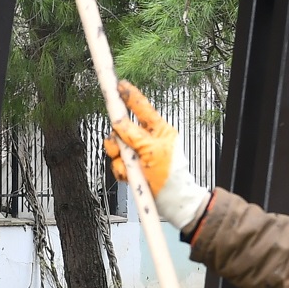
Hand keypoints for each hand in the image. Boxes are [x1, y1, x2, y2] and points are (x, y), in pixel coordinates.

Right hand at [107, 81, 206, 228]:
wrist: (172, 202)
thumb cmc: (171, 175)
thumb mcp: (152, 150)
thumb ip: (133, 134)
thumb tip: (117, 121)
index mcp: (159, 130)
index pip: (142, 108)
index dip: (129, 96)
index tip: (118, 85)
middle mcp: (147, 139)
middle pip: (122, 129)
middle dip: (118, 140)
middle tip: (121, 149)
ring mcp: (139, 154)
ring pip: (116, 147)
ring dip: (120, 159)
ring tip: (130, 169)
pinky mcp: (132, 168)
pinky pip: (117, 164)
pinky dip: (121, 171)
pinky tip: (130, 177)